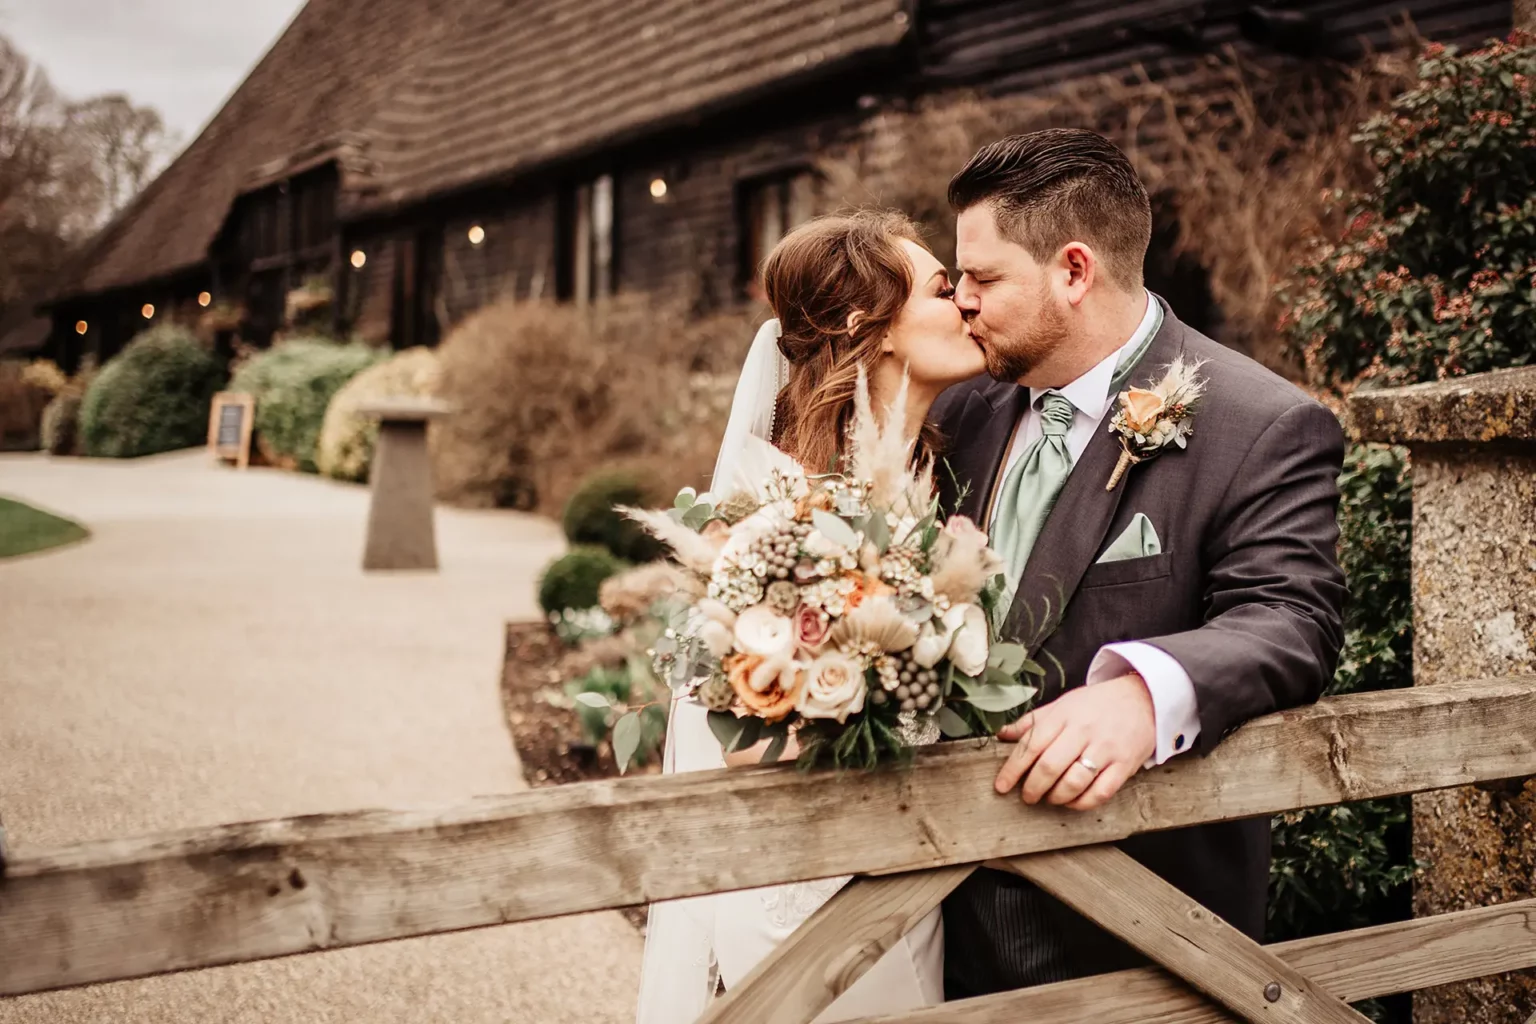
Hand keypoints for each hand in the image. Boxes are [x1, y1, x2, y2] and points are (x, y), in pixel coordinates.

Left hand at [993, 673, 1155, 810]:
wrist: (1143, 699)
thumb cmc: (1097, 704)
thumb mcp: (1062, 705)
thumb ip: (1032, 722)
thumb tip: (1001, 735)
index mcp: (1064, 715)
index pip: (1032, 744)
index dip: (1013, 769)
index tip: (1002, 785)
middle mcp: (1083, 731)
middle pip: (1051, 766)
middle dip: (1033, 787)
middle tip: (1027, 796)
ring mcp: (1105, 749)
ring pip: (1074, 782)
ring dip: (1056, 797)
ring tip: (1049, 798)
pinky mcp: (1124, 765)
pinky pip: (1100, 792)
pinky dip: (1082, 803)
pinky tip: (1072, 801)